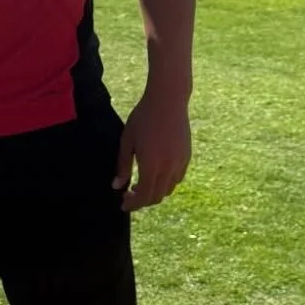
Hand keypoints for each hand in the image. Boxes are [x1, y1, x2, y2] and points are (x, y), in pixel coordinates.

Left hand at [113, 86, 190, 212]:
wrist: (168, 99)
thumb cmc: (143, 117)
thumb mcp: (127, 141)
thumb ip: (123, 165)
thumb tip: (117, 186)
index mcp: (151, 166)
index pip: (143, 196)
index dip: (132, 204)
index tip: (123, 205)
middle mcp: (168, 168)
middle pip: (156, 197)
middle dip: (142, 201)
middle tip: (129, 196)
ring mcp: (180, 163)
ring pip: (168, 189)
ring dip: (154, 192)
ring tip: (140, 185)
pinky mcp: (187, 156)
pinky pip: (177, 178)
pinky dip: (166, 183)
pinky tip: (156, 174)